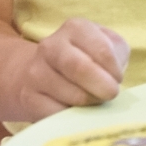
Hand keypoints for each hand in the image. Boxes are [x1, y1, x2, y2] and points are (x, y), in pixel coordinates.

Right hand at [12, 19, 130, 121]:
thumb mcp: (107, 47)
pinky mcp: (28, 97)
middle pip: (80, 69)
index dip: (114, 70)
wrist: (42, 72)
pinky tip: (77, 112)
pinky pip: (56, 114)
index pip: (102, 50)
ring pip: (71, 95)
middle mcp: (51, 46)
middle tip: (110, 95)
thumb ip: (116, 56)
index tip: (118, 79)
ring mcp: (36, 72)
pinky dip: (73, 118)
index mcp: (75, 28)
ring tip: (93, 101)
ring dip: (89, 104)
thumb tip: (113, 79)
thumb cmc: (86, 59)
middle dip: (102, 87)